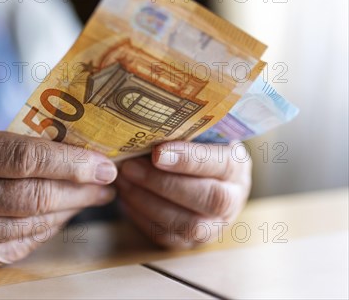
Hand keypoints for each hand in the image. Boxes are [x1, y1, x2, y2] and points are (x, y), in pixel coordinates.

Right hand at [0, 130, 116, 268]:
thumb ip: (16, 144)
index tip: (102, 162)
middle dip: (79, 188)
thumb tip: (79, 152)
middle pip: (33, 196)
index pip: (22, 158)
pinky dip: (52, 226)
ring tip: (95, 194)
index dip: (69, 162)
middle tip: (108, 179)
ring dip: (72, 209)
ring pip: (34, 223)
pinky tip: (66, 212)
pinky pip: (25, 242)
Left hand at [115, 141, 250, 249]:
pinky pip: (167, 235)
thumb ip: (181, 129)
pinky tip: (126, 197)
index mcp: (237, 166)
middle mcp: (232, 199)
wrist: (191, 177)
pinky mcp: (189, 242)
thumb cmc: (189, 148)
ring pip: (188, 223)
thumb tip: (149, 118)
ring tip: (123, 181)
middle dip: (164, 183)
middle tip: (130, 167)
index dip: (190, 159)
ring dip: (148, 201)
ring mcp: (213, 225)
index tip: (157, 152)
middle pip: (209, 198)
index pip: (223, 163)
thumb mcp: (193, 134)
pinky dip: (141, 216)